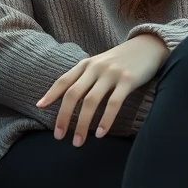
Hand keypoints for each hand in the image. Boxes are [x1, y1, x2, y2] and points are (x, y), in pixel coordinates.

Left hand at [37, 34, 168, 147]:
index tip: (39, 108)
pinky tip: (100, 133)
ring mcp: (111, 73)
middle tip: (58, 136)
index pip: (64, 81)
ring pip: (91, 101)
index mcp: (86, 64)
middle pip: (73, 94)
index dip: (51, 94)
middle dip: (64, 116)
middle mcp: (95, 68)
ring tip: (77, 142)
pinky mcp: (128, 80)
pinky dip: (105, 120)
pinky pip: (114, 103)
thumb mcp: (99, 64)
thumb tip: (67, 98)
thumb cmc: (121, 60)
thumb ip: (84, 78)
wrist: (148, 46)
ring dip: (82, 124)